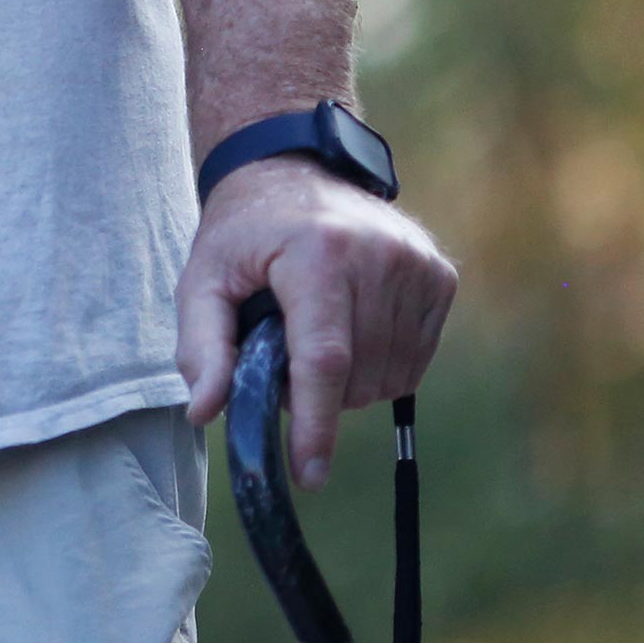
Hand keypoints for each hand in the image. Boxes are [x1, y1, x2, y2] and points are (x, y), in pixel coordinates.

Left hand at [176, 155, 457, 486]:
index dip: (315, 424)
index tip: (309, 474)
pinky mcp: (441, 277)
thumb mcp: (203, 278)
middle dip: (314, 390)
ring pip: (388, 377)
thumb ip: (201, 347)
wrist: (297, 168)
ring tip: (313, 330)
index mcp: (318, 254)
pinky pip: (414, 361)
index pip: (324, 360)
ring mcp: (418, 266)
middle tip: (281, 348)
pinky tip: (351, 326)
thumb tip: (207, 412)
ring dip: (347, 380)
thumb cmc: (244, 232)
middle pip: (355, 377)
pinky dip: (379, 364)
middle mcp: (380, 257)